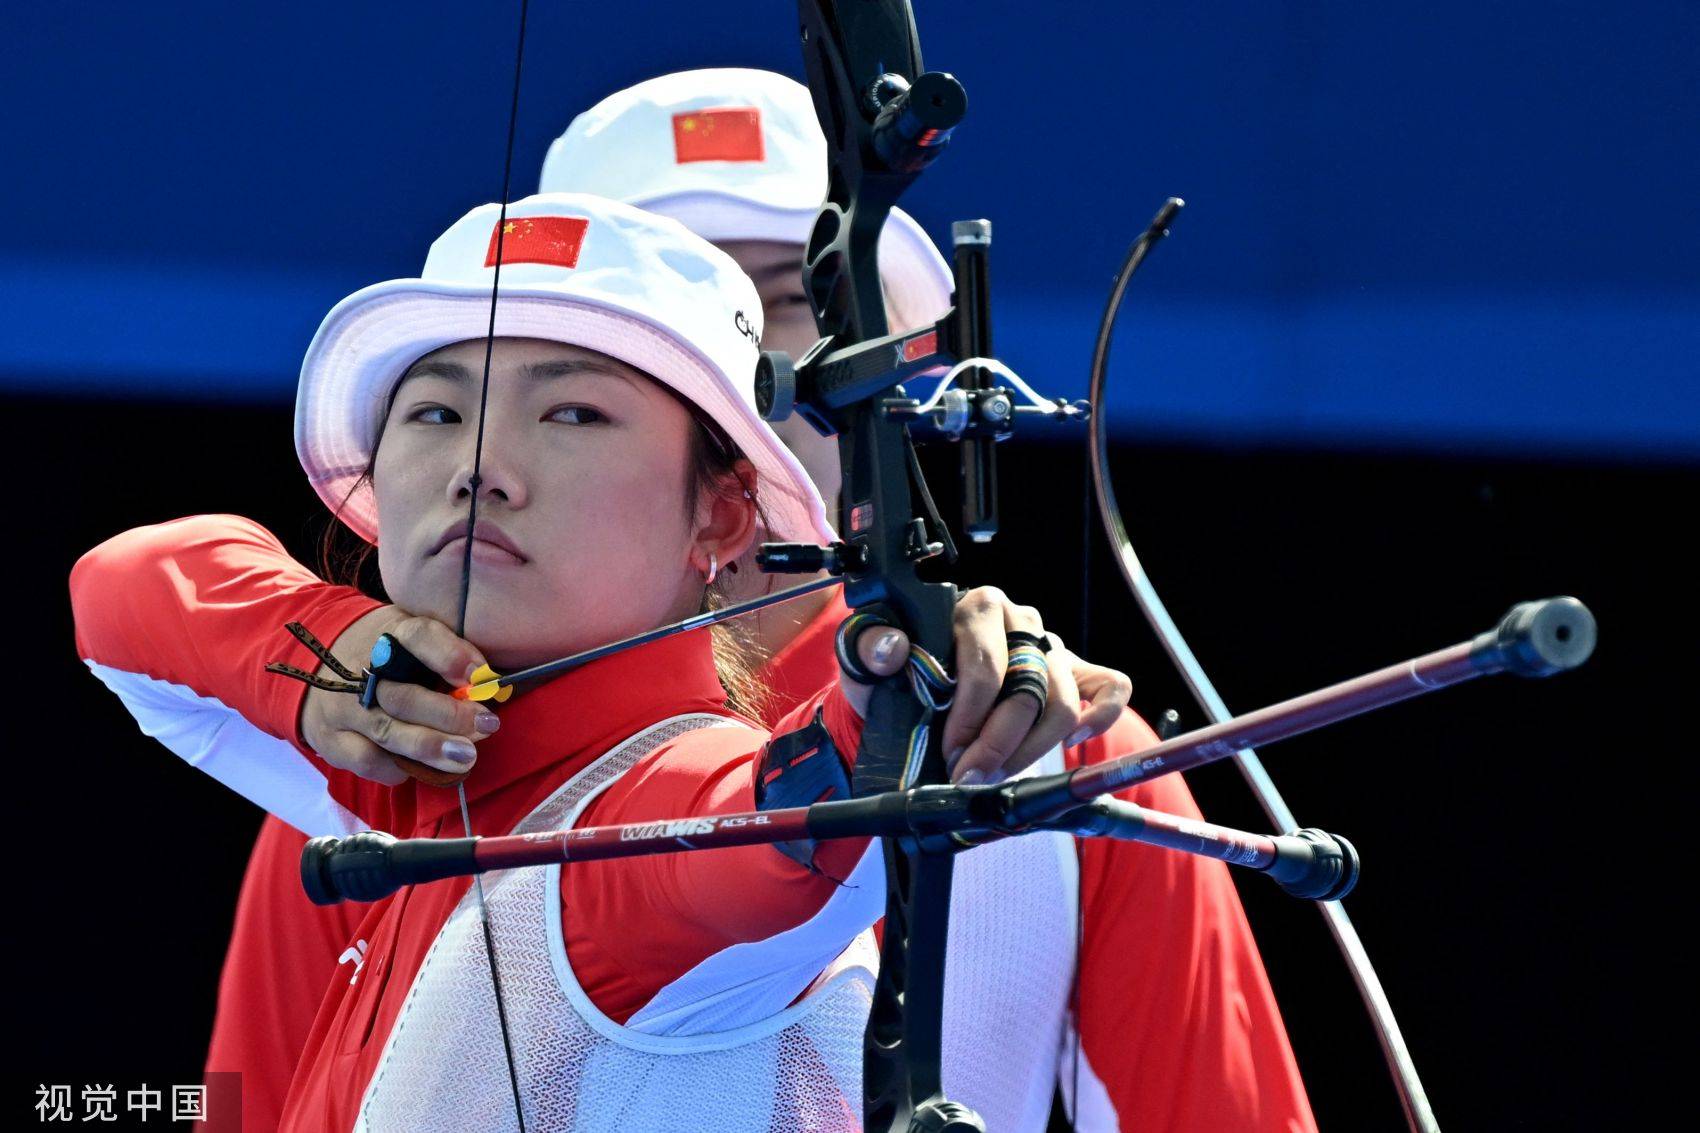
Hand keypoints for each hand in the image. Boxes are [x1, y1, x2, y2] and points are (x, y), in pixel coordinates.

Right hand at [299, 607, 499, 786]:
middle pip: (404, 696)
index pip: (418, 636)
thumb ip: (446, 652)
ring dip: (431, 748)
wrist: (318, 671)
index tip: (481, 676)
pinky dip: (399, 768)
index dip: (451, 656)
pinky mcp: (331, 740)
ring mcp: (341, 708)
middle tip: (486, 725)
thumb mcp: (412, 637)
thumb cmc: (385, 656)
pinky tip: (424, 767)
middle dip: (449, 715)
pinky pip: (368, 761)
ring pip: (388, 733)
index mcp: (387, 633)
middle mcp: (359, 671)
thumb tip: (487, 681)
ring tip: (465, 756)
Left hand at [837, 586, 1132, 784]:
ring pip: (1064, 703)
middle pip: (1028, 689)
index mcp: (975, 607)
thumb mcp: (870, 663)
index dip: (970, 717)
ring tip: (997, 775)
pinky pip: (1111, 688)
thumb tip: (889, 646)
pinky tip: (1068, 746)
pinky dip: (1099, 719)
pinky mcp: (1076, 670)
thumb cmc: (897, 676)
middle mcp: (1020, 621)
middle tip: (972, 778)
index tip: (952, 754)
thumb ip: (871, 649)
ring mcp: (1051, 645)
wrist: (915, 691)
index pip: (986, 664)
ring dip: (1032, 750)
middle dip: (999, 743)